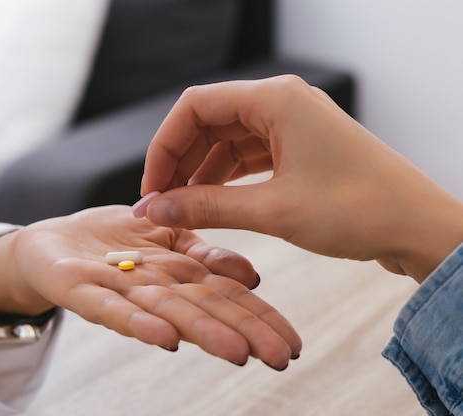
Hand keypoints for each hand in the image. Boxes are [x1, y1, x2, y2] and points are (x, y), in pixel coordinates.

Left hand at [0, 205, 301, 369]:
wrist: (55, 242)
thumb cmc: (115, 241)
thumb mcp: (169, 236)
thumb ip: (205, 253)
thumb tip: (250, 276)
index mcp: (179, 277)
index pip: (226, 297)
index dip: (259, 318)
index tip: (292, 343)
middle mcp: (155, 291)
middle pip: (203, 311)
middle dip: (241, 333)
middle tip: (278, 359)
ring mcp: (120, 293)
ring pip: (165, 313)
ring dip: (199, 333)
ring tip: (235, 353)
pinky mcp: (82, 290)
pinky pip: (110, 308)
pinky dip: (136, 323)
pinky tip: (163, 337)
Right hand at [139, 76, 462, 282]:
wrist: (419, 228)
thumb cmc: (359, 210)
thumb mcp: (272, 210)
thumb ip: (206, 207)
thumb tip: (155, 209)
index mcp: (275, 99)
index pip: (195, 106)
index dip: (164, 145)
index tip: (151, 186)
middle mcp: (282, 102)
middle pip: (210, 121)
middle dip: (181, 161)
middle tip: (162, 202)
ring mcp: (294, 124)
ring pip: (228, 139)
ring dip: (202, 171)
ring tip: (183, 208)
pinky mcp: (302, 147)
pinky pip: (250, 154)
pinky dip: (227, 177)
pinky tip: (212, 201)